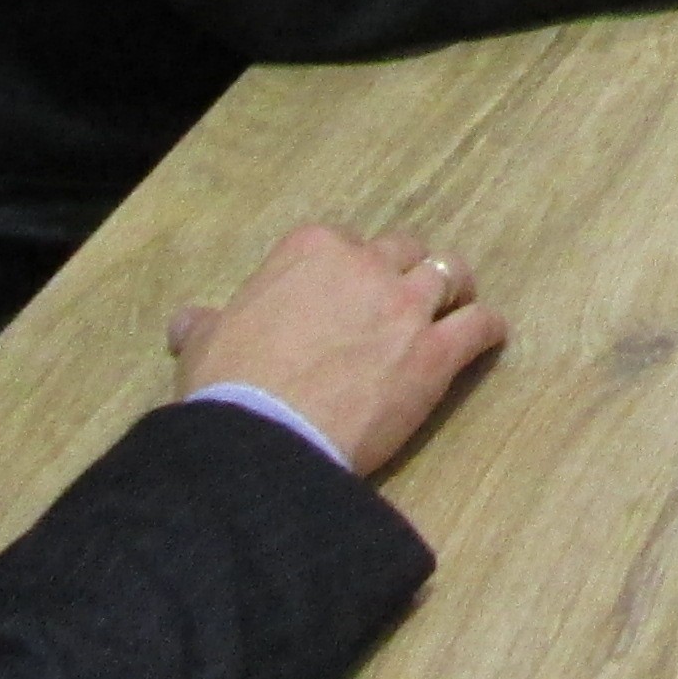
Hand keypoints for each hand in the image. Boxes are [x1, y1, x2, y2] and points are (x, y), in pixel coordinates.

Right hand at [165, 225, 506, 476]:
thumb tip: (187, 322)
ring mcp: (406, 306)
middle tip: (404, 299)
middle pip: (403, 250)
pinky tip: (490, 337)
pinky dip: (488, 329)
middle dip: (405, 270)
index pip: (344, 243)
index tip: (347, 292)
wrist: (265, 435)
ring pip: (449, 274)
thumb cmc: (231, 387)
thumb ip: (206, 326)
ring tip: (456, 304)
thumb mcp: (207, 345)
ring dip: (454, 289)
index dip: (350, 269)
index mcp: (311, 250)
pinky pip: (479, 326)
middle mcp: (365, 265)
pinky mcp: (435, 353)